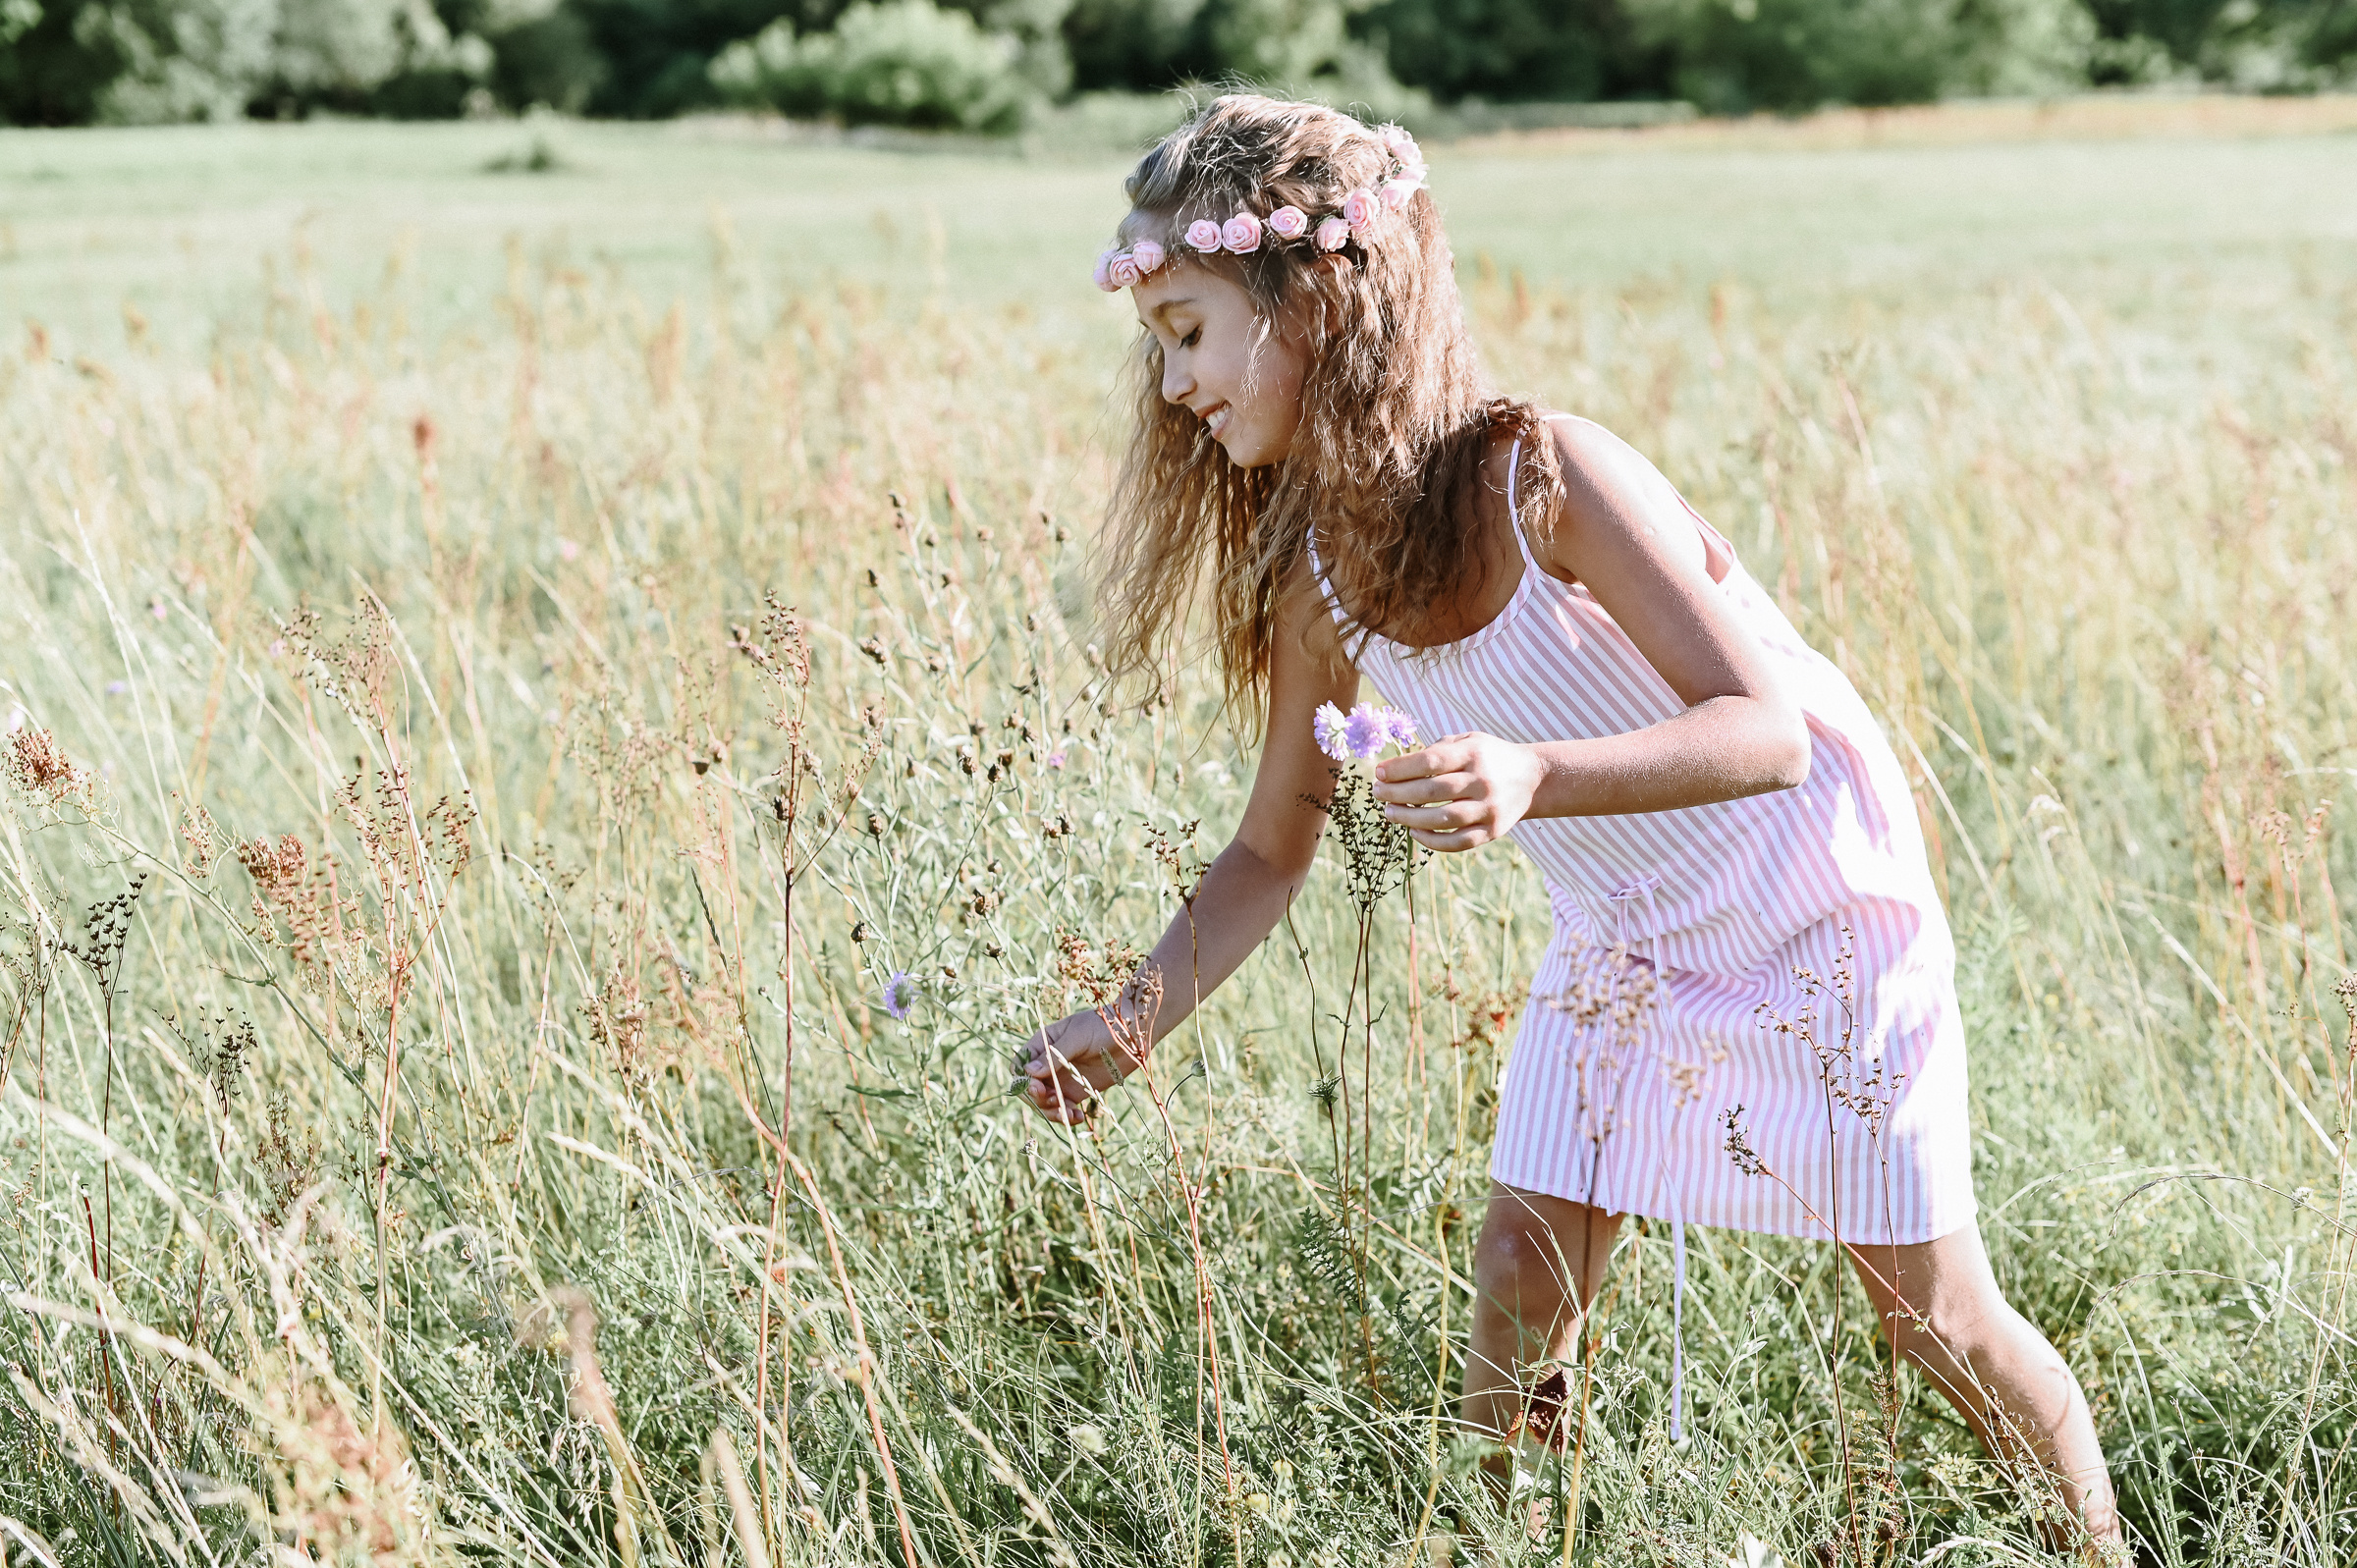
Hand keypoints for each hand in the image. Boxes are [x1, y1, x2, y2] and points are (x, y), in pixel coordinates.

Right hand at [1015, 1007, 1149, 1123]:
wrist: (1134, 1033)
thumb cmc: (1104, 1025)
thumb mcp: (1078, 1036)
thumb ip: (1054, 1055)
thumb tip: (1029, 1072)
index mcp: (1043, 1044)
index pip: (1019, 1066)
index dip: (1022, 1080)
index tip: (1037, 1087)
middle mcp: (1048, 1063)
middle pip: (1029, 1089)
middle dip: (1037, 1099)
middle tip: (1054, 1101)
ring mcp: (1062, 1078)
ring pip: (1045, 1102)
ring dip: (1052, 1112)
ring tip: (1068, 1114)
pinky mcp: (1078, 1090)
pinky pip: (1064, 1108)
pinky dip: (1067, 1116)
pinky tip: (1078, 1117)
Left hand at [1371, 732, 1542, 850]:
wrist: (1532, 778)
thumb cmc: (1490, 757)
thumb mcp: (1469, 740)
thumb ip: (1438, 749)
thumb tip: (1398, 766)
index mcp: (1473, 753)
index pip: (1430, 762)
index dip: (1400, 769)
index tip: (1379, 773)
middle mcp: (1482, 781)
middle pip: (1432, 791)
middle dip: (1398, 793)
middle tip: (1378, 793)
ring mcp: (1489, 808)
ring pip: (1443, 819)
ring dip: (1409, 818)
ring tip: (1390, 813)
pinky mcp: (1493, 831)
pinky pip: (1458, 842)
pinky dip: (1432, 841)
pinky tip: (1414, 832)